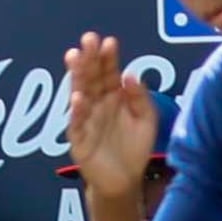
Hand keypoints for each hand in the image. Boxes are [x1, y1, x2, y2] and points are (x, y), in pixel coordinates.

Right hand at [63, 34, 158, 189]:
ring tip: (75, 57)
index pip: (109, 72)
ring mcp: (86, 120)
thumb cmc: (134, 148)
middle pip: (91, 77)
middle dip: (89, 58)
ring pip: (79, 93)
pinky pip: (76, 123)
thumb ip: (141, 98)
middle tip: (88, 39)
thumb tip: (130, 75)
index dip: (108, 57)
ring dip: (76, 76)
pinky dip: (77, 111)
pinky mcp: (79, 139)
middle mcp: (98, 104)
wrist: (124, 181)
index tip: (109, 42)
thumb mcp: (147, 120)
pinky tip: (78, 98)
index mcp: (114, 97)